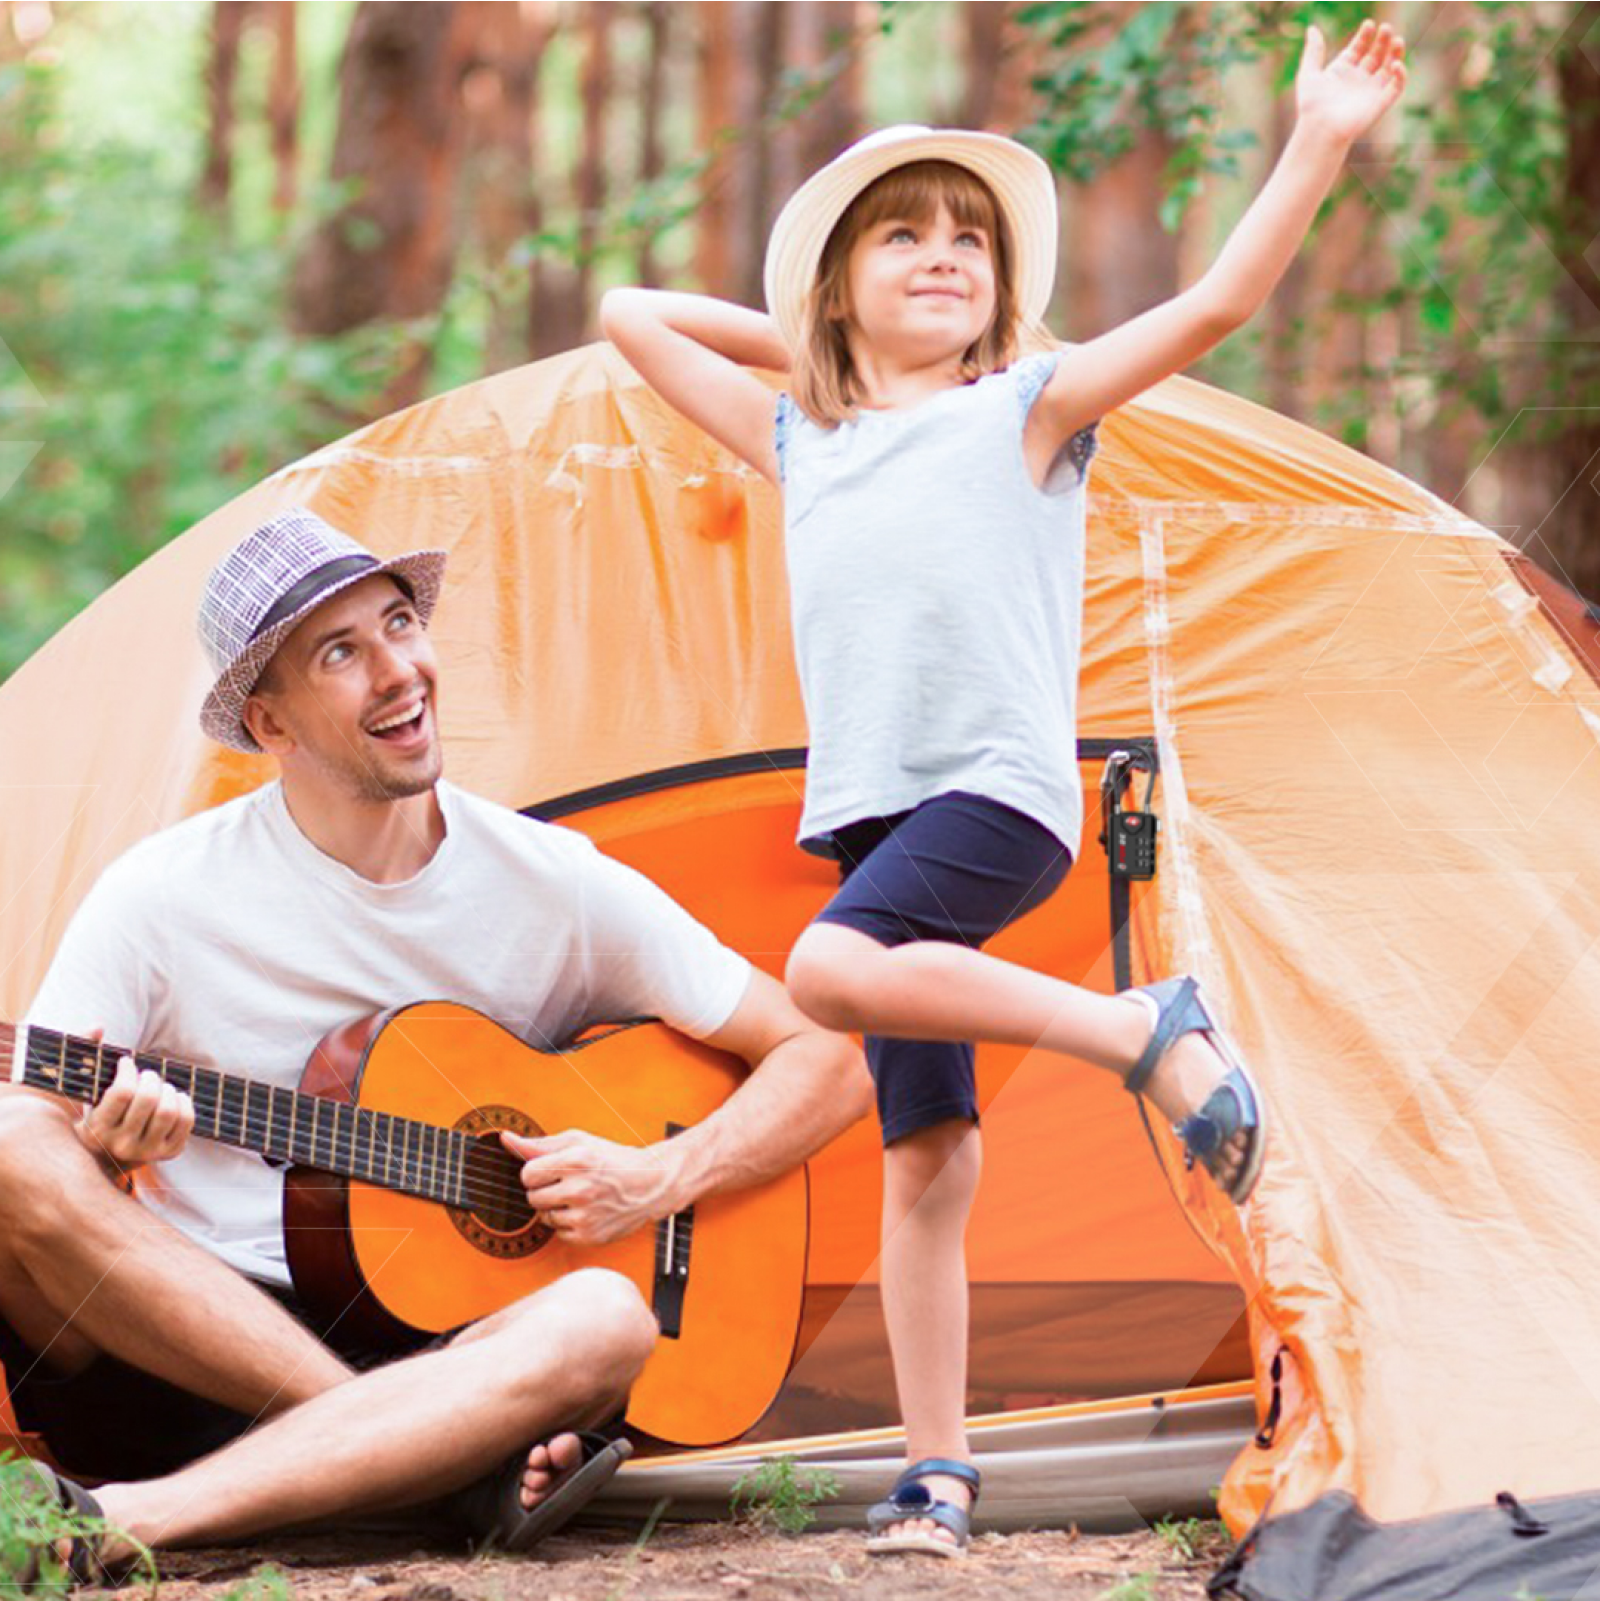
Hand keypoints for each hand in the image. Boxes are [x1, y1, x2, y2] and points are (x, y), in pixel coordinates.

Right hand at [74, 1050, 194, 1171]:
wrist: (110, 1159)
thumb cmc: (99, 1114)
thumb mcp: (87, 1094)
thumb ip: (87, 1058)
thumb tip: (98, 1026)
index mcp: (97, 1130)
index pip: (121, 1093)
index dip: (129, 1070)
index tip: (127, 1063)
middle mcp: (122, 1145)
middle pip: (149, 1100)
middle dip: (151, 1078)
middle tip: (148, 1074)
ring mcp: (148, 1152)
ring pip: (169, 1110)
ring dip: (168, 1089)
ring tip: (160, 1086)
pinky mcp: (169, 1152)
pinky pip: (187, 1120)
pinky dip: (184, 1102)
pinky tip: (173, 1097)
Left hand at [503, 1128, 675, 1246]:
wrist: (650, 1184)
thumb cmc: (612, 1160)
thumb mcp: (579, 1141)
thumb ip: (540, 1143)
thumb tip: (506, 1139)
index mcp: (576, 1160)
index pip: (528, 1174)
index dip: (536, 1172)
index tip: (550, 1170)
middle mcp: (580, 1188)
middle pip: (532, 1197)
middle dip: (544, 1190)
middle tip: (566, 1183)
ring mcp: (585, 1215)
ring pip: (544, 1217)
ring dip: (555, 1208)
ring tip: (577, 1197)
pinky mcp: (589, 1236)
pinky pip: (558, 1233)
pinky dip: (567, 1224)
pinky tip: (584, 1211)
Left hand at [1295, 19, 1406, 145]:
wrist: (1319, 129)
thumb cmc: (1311, 105)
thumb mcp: (1309, 73)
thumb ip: (1314, 50)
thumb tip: (1312, 27)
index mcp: (1344, 70)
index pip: (1360, 47)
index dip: (1365, 35)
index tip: (1368, 24)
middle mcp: (1359, 78)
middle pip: (1377, 53)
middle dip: (1383, 40)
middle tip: (1386, 28)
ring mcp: (1371, 90)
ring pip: (1390, 66)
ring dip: (1396, 52)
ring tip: (1397, 39)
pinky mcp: (1381, 102)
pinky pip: (1396, 86)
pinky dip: (1400, 74)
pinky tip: (1395, 65)